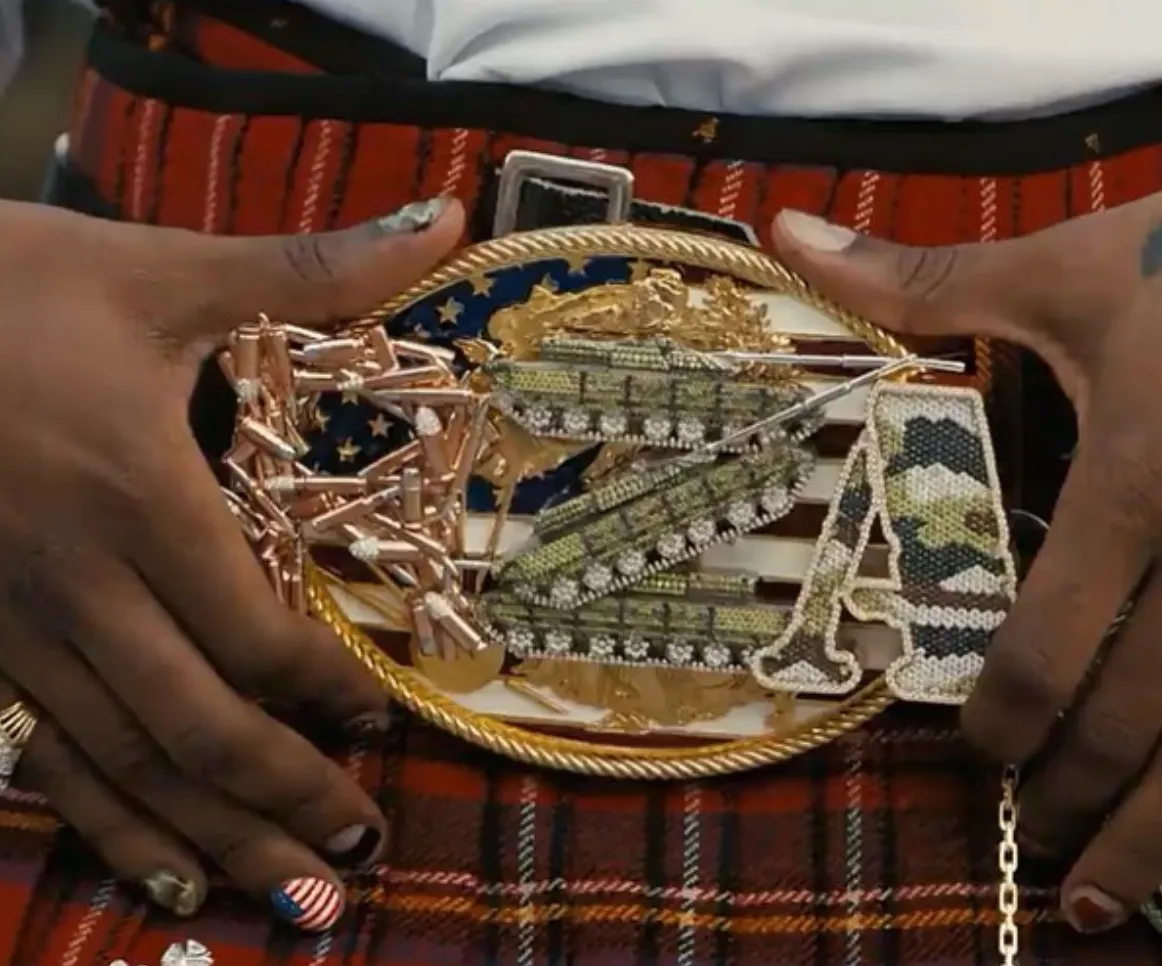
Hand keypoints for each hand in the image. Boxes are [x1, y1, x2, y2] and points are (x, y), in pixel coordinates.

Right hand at [0, 197, 461, 928]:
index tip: (377, 718)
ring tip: (292, 891)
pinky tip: (154, 870)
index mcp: (139, 498)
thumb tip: (447, 218)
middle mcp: (75, 584)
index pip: (254, 634)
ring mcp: (9, 624)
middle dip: (286, 792)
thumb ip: (310, 267)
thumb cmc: (3, 287)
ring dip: (213, 833)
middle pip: (198, 726)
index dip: (325, 691)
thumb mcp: (158, 272)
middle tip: (360, 842)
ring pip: (122, 763)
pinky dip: (103, 823)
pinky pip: (38, 757)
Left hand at [771, 197, 1161, 933]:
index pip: (1056, 634)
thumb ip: (922, 277)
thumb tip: (783, 234)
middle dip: (1085, 798)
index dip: (1009, 714)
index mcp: (1144, 478)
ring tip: (1106, 897)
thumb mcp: (1065, 269)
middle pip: (1149, 718)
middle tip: (1037, 849)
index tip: (982, 758)